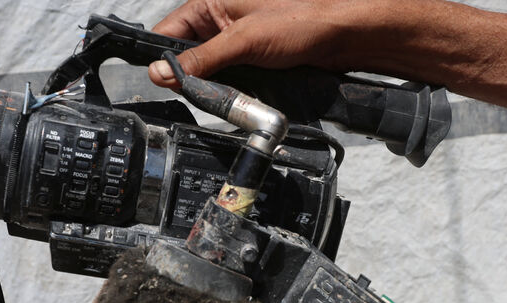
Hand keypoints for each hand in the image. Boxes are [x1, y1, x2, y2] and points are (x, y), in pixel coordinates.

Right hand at [147, 0, 374, 86]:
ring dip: (214, 85)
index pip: (167, 33)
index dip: (162, 59)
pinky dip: (232, 89)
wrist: (344, 35)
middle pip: (185, 56)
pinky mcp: (251, 60)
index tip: (164, 82)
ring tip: (230, 87)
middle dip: (191, 76)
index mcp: (210, 4)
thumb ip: (202, 59)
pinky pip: (229, 80)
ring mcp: (235, 43)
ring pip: (208, 72)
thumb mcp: (244, 40)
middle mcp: (219, 21)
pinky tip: (241, 91)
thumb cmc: (303, 19)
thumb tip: (162, 72)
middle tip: (201, 89)